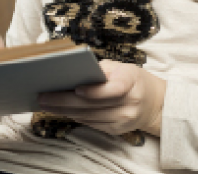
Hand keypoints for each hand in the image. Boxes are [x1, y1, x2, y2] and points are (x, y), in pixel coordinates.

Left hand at [38, 60, 166, 136]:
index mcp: (132, 82)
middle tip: (43, 97)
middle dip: (64, 101)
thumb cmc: (133, 80)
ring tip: (46, 104)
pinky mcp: (116, 130)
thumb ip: (102, 70)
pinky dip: (75, 117)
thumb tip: (74, 72)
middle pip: (93, 105)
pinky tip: (62, 111)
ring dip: (64, 111)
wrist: (154, 103)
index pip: (114, 89)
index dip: (94, 91)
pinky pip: (91, 124)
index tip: (76, 89)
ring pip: (88, 117)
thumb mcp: (124, 68)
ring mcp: (123, 120)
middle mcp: (129, 103)